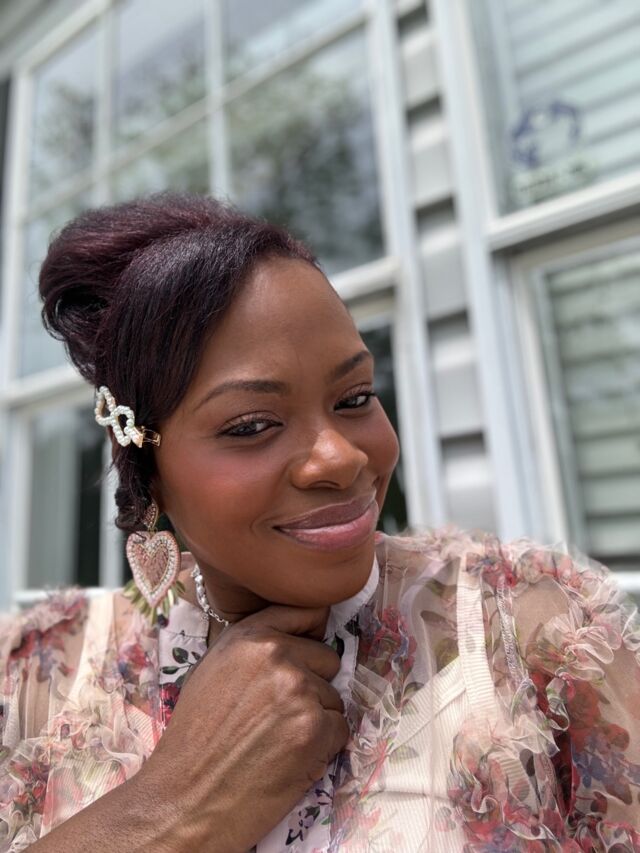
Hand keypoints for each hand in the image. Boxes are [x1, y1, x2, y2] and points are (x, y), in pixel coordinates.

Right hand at [138, 604, 348, 852]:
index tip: (308, 651)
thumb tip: (296, 639)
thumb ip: (255, 648)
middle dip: (313, 684)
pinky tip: (289, 758)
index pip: (308, 612)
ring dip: (316, 719)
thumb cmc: (196, 739)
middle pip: (327, 659)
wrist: (186, 799)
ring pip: (334, 697)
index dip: (311, 636)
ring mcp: (298, 690)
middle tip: (278, 714)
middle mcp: (276, 655)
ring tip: (276, 740)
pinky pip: (340, 729)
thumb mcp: (216, 670)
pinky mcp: (315, 729)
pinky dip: (323, 746)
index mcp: (249, 635)